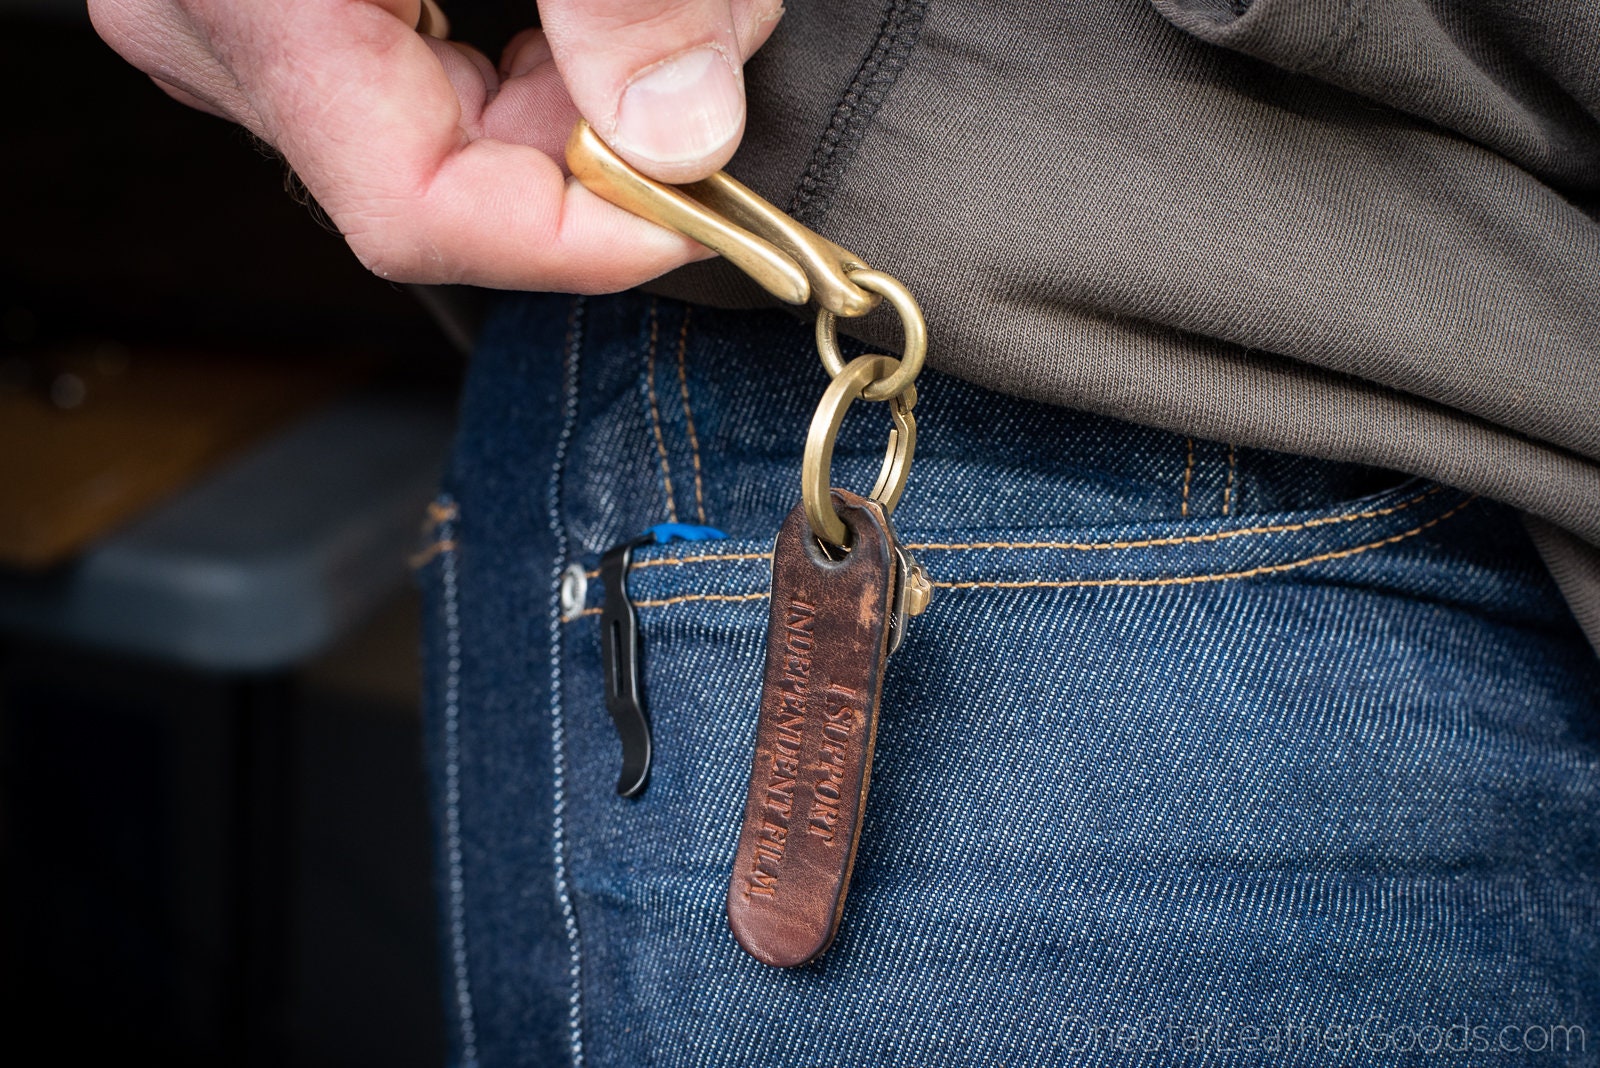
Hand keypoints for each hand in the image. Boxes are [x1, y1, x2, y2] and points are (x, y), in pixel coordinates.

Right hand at [88, 0, 784, 290]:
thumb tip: (681, 131)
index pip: (416, 212)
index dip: (578, 238)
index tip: (703, 209)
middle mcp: (219, 22)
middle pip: (445, 172)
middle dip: (602, 129)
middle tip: (712, 28)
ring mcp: (243, 9)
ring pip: (447, 125)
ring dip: (582, 80)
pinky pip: (426, 66)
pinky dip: (536, 45)